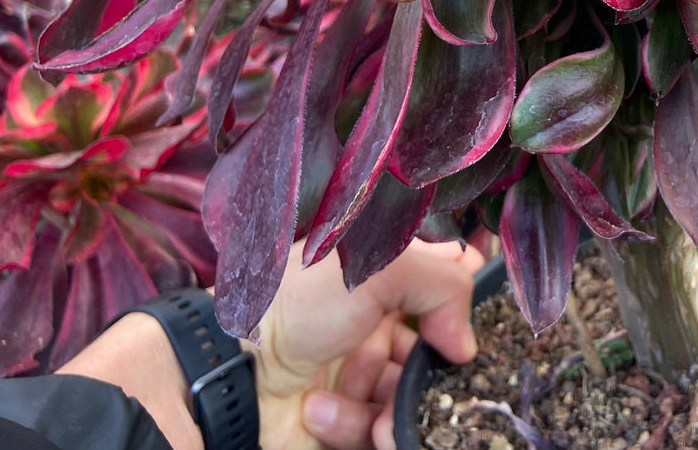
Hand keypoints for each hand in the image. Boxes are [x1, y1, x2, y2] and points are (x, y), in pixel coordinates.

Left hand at [252, 239, 483, 449]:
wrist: (231, 374)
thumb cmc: (299, 306)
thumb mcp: (379, 267)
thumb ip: (445, 286)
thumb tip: (467, 344)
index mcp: (381, 281)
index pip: (442, 287)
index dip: (458, 304)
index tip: (464, 318)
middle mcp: (375, 325)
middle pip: (436, 350)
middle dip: (434, 366)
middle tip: (431, 371)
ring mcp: (361, 376)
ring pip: (412, 396)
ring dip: (393, 403)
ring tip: (372, 408)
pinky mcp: (348, 421)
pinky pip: (379, 431)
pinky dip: (361, 426)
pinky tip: (325, 411)